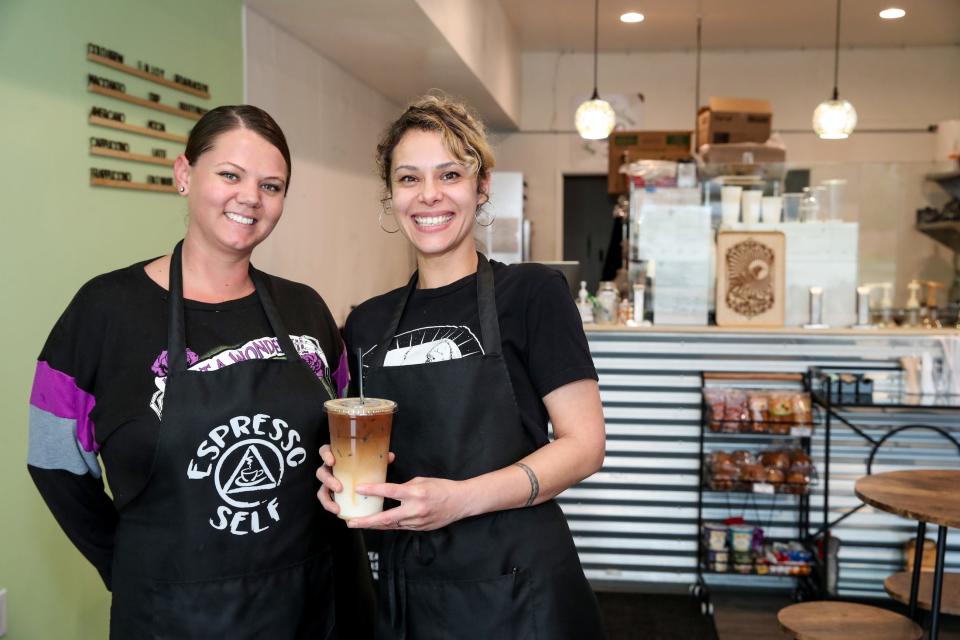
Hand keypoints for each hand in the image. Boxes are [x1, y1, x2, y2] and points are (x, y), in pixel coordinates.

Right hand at [316, 445, 396, 515]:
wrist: (362, 478)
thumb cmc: (363, 466)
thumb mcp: (370, 461)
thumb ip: (378, 458)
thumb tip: (390, 456)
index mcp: (336, 457)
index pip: (324, 451)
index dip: (325, 455)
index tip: (332, 461)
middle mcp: (329, 468)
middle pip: (321, 472)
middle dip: (328, 480)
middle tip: (339, 487)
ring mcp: (329, 481)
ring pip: (321, 488)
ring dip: (327, 497)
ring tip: (337, 506)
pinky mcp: (330, 493)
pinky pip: (326, 499)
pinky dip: (330, 505)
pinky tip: (338, 510)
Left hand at [345, 476, 469, 531]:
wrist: (461, 502)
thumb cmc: (442, 487)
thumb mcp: (422, 481)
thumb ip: (404, 487)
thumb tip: (390, 490)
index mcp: (415, 493)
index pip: (390, 491)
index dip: (373, 490)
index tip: (359, 489)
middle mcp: (415, 509)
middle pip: (386, 518)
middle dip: (367, 522)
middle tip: (351, 522)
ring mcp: (417, 522)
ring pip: (391, 526)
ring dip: (375, 525)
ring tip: (360, 524)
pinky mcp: (420, 529)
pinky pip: (400, 527)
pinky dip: (388, 526)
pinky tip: (379, 524)